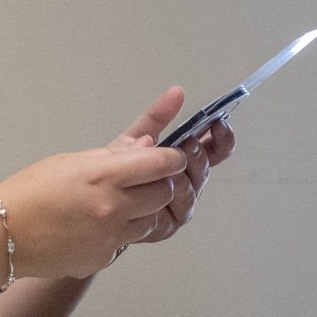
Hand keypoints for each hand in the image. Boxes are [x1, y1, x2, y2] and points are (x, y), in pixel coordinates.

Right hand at [0, 142, 187, 278]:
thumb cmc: (29, 192)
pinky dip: (119, 233)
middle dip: (161, 184)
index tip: (173, 157)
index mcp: (102, 176)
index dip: (173, 158)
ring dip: (144, 211)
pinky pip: (126, 243)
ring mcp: (109, 238)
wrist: (1, 236)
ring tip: (117, 204)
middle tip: (147, 180)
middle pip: (164, 194)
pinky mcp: (103, 259)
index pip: (159, 164)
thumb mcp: (70, 161)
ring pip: (150, 221)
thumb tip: (147, 147)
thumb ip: (113, 156)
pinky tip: (95, 226)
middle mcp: (111, 208)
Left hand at [107, 86, 236, 245]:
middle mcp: (189, 183)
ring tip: (172, 165)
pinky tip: (164, 187)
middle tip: (189, 144)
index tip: (219, 124)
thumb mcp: (136, 137)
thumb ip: (157, 116)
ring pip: (193, 191)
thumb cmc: (118, 168)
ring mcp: (180, 205)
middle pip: (205, 170)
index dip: (222, 138)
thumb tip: (177, 91)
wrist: (94, 199)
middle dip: (199, 156)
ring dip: (185, 177)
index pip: (216, 150)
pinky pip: (177, 212)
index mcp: (187, 161)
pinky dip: (171, 199)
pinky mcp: (167, 225)